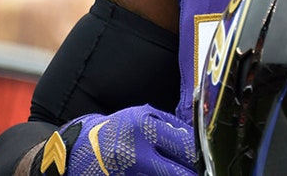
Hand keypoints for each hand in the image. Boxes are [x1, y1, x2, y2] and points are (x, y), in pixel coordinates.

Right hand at [32, 105, 199, 175]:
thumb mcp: (142, 117)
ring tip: (184, 174)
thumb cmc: (115, 131)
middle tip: (205, 172)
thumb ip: (172, 127)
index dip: (202, 157)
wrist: (74, 150)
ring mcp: (127, 175)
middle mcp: (136, 154)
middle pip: (180, 173)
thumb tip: (201, 140)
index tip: (212, 160)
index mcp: (144, 129)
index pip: (185, 147)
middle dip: (194, 173)